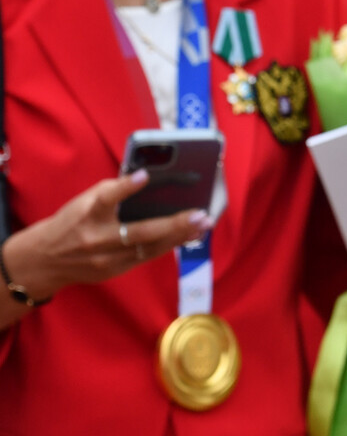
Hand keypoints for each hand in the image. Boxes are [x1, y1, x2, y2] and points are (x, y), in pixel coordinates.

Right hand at [3, 171, 209, 301]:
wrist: (44, 260)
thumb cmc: (71, 222)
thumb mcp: (84, 201)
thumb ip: (113, 192)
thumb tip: (148, 179)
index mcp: (86, 214)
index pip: (105, 199)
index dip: (124, 187)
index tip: (144, 176)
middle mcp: (96, 238)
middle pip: (138, 232)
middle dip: (172, 224)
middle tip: (199, 214)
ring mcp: (106, 259)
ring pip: (148, 248)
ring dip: (179, 236)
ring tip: (203, 224)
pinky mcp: (114, 271)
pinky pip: (146, 257)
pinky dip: (169, 245)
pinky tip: (188, 235)